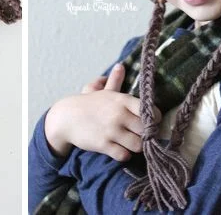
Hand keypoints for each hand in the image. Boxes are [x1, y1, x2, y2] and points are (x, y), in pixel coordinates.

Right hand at [44, 63, 161, 161]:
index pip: (151, 111)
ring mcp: (111, 130)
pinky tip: (119, 149)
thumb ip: (114, 80)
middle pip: (146, 131)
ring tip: (130, 143)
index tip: (150, 122)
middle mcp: (119, 114)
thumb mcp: (102, 91)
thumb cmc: (87, 104)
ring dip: (135, 146)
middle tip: (140, 135)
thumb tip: (121, 65)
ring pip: (138, 145)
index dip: (154, 119)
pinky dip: (123, 154)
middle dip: (145, 135)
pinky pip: (124, 155)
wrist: (66, 118)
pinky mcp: (104, 144)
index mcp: (122, 100)